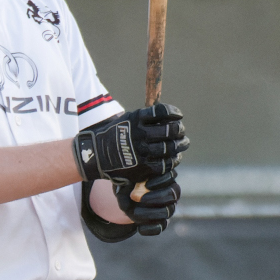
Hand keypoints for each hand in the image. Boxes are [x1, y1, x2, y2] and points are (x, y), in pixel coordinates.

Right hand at [73, 103, 188, 184]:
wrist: (96, 155)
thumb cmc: (113, 136)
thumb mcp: (126, 119)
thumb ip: (144, 117)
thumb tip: (166, 114)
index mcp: (137, 119)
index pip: (163, 112)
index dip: (175, 113)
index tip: (179, 116)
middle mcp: (140, 134)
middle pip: (170, 130)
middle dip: (179, 130)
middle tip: (182, 132)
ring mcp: (142, 151)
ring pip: (170, 148)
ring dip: (179, 146)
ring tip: (182, 144)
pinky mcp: (143, 167)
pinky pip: (164, 164)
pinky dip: (172, 160)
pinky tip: (174, 158)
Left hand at [113, 170, 180, 235]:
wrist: (126, 198)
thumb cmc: (129, 184)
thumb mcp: (127, 180)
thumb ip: (129, 181)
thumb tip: (132, 187)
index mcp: (164, 177)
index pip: (170, 177)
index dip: (160, 181)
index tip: (146, 184)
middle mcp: (171, 192)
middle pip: (172, 195)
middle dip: (156, 197)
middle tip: (138, 198)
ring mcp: (168, 208)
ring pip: (167, 212)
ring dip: (151, 213)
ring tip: (134, 212)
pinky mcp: (162, 222)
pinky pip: (161, 227)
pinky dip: (150, 229)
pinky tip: (139, 228)